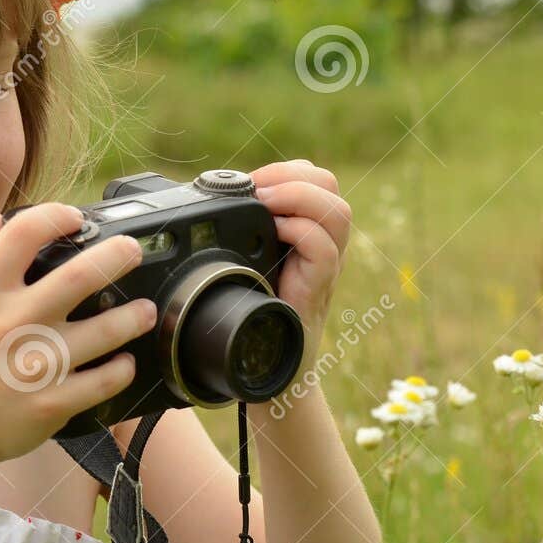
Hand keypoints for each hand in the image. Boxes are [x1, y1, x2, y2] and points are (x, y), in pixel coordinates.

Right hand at [0, 204, 156, 468]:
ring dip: (134, 316)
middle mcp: (12, 323)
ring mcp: (36, 366)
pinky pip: (105, 381)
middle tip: (132, 251)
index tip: (74, 218)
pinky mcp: (52, 403)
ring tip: (144, 310)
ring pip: (107, 330)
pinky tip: (123, 361)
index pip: (24, 234)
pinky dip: (122, 369)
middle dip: (118, 256)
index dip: (56, 216)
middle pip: (81, 275)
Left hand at [249, 159, 350, 370]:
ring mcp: (325, 270)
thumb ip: (240, 234)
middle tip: (259, 192)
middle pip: (331, 186)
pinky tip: (274, 236)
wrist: (264, 371)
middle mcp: (323, 247)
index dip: (285, 171)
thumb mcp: (244, 264)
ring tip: (267, 207)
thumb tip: (204, 196)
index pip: (316, 179)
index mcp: (306, 234)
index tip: (252, 183)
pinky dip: (298, 232)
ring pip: (337, 212)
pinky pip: (323, 250)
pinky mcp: (317, 293)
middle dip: (292, 178)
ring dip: (297, 198)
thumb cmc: (251, 317)